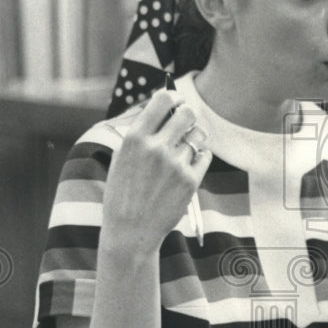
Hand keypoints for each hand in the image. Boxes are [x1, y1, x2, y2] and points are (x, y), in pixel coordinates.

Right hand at [101, 90, 210, 256]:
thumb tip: (166, 107)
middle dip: (188, 115)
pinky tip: (187, 167)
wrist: (130, 231)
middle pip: (187, 113)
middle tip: (184, 124)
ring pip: (197, 136)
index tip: (176, 102)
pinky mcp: (191, 181)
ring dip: (193, 138)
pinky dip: (199, 158)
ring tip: (183, 151)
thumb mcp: (123, 157)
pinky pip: (204, 156)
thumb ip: (142, 132)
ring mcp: (175, 164)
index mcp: (135, 138)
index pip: (163, 99)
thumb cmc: (123, 193)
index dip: (173, 97)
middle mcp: (156, 148)